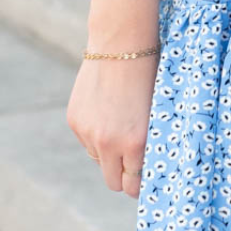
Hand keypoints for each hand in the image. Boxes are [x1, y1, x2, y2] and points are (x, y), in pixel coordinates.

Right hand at [66, 56, 157, 197]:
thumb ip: (148, 144)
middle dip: (122, 177)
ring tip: (121, 125)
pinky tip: (107, 111)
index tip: (143, 180)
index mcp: (136, 143)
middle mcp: (110, 143)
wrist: (121, 44)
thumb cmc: (149, 77)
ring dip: (108, 152)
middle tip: (131, 165)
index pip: (134, 185)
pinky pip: (86, 141)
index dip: (139, 185)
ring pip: (98, 159)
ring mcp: (89, 133)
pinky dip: (95, 134)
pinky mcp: (75, 121)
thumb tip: (145, 169)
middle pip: (113, 182)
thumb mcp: (155, 115)